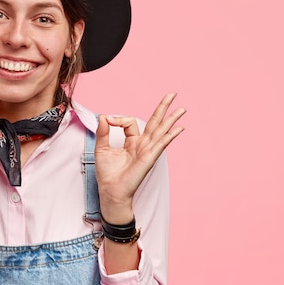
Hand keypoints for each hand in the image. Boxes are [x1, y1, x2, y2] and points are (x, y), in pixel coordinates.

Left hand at [95, 93, 184, 222]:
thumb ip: (103, 132)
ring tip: (182, 109)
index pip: (130, 122)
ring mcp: (147, 151)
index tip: (108, 121)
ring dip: (172, 119)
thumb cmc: (107, 173)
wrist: (110, 190)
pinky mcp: (149, 158)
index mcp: (131, 141)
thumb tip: (104, 116)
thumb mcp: (101, 148)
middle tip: (172, 94)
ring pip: (161, 131)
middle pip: (155, 122)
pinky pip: (161, 144)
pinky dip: (170, 136)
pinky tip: (179, 129)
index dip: (119, 119)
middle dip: (163, 108)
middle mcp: (142, 145)